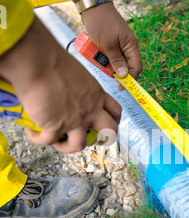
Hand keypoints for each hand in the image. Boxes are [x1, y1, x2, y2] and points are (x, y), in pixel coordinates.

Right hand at [0, 17, 121, 152]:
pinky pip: (47, 141)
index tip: (108, 125)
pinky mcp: (56, 127)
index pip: (115, 111)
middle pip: (109, 132)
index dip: (114, 121)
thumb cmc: (53, 59)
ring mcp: (75, 120)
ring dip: (68, 147)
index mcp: (97, 95)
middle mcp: (90, 110)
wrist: (37, 61)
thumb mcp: (77, 73)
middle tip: (95, 141)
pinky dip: (38, 139)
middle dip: (105, 140)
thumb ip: (78, 86)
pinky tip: (32, 132)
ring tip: (57, 142)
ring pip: (79, 145)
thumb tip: (67, 91)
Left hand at [81, 3, 142, 89]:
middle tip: (108, 75)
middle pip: (128, 66)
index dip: (130, 79)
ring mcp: (121, 44)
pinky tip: (98, 57)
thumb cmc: (101, 23)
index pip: (136, 67)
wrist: (93, 7)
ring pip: (119, 61)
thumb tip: (123, 76)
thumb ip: (116, 61)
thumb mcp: (108, 45)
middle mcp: (128, 46)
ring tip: (100, 63)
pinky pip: (112, 55)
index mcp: (131, 46)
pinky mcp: (113, 42)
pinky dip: (106, 58)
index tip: (121, 86)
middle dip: (118, 72)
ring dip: (110, 65)